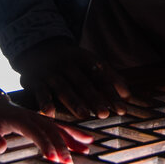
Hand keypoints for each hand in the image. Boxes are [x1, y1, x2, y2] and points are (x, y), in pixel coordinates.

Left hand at [0, 87, 93, 163]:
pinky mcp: (42, 120)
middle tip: (70, 162)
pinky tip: (85, 141)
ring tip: (87, 150)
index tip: (53, 158)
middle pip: (51, 130)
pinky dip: (72, 133)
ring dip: (72, 139)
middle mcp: (33, 116)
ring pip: (59, 128)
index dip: (45, 144)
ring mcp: (39, 117)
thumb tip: (0, 149)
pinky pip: (59, 127)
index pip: (35, 132)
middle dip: (62, 146)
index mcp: (19, 118)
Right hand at [14, 39, 129, 117]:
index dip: (112, 92)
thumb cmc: (71, 61)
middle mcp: (68, 65)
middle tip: (104, 114)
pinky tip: (50, 113)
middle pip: (83, 83)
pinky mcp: (36, 81)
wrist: (38, 48)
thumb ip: (107, 77)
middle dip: (94, 98)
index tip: (122, 108)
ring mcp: (52, 72)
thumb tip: (128, 95)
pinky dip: (45, 102)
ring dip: (74, 102)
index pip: (101, 77)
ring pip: (64, 88)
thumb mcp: (88, 62)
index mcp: (84, 59)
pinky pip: (41, 92)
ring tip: (84, 115)